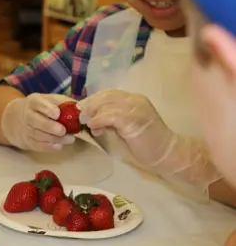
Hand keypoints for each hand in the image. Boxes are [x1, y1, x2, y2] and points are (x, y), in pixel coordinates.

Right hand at [0, 93, 74, 151]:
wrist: (18, 119)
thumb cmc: (42, 109)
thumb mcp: (50, 100)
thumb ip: (65, 104)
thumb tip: (81, 109)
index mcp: (34, 102)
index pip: (38, 104)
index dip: (47, 109)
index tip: (57, 114)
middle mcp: (27, 114)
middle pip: (36, 121)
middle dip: (50, 126)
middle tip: (63, 130)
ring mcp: (26, 129)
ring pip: (38, 135)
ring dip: (54, 138)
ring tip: (70, 139)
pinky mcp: (27, 141)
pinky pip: (37, 145)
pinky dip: (49, 147)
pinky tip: (59, 146)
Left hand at [78, 89, 219, 190]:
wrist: (166, 153)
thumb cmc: (144, 142)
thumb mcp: (124, 125)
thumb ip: (111, 117)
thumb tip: (89, 116)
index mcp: (134, 99)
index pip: (109, 93)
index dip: (93, 99)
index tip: (80, 107)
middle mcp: (136, 100)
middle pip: (106, 96)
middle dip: (90, 104)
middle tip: (79, 115)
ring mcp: (136, 109)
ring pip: (107, 105)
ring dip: (93, 114)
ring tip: (87, 123)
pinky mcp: (134, 120)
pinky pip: (110, 116)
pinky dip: (98, 121)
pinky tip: (94, 128)